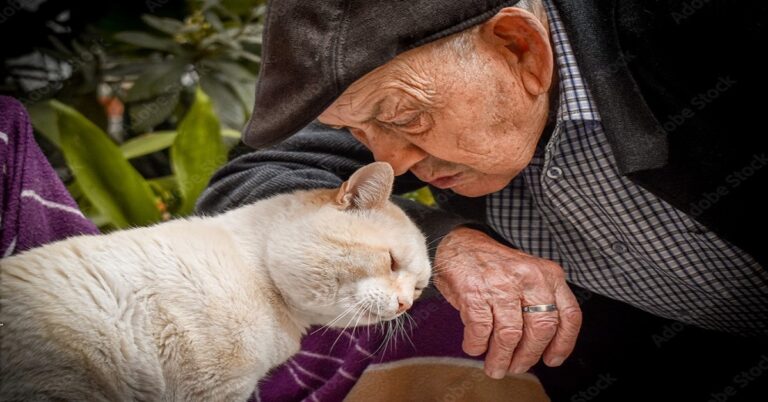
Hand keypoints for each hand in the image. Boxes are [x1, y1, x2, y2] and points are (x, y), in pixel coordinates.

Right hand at [433, 227, 581, 378]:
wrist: (458, 245)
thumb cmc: (494, 266)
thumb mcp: (528, 275)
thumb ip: (540, 302)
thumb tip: (540, 347)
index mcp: (548, 274)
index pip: (568, 315)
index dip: (563, 344)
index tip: (552, 359)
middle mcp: (529, 278)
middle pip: (541, 329)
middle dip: (528, 356)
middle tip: (517, 367)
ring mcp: (501, 285)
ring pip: (510, 335)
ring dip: (501, 358)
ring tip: (495, 367)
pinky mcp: (474, 293)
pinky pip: (481, 331)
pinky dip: (477, 345)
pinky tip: (475, 347)